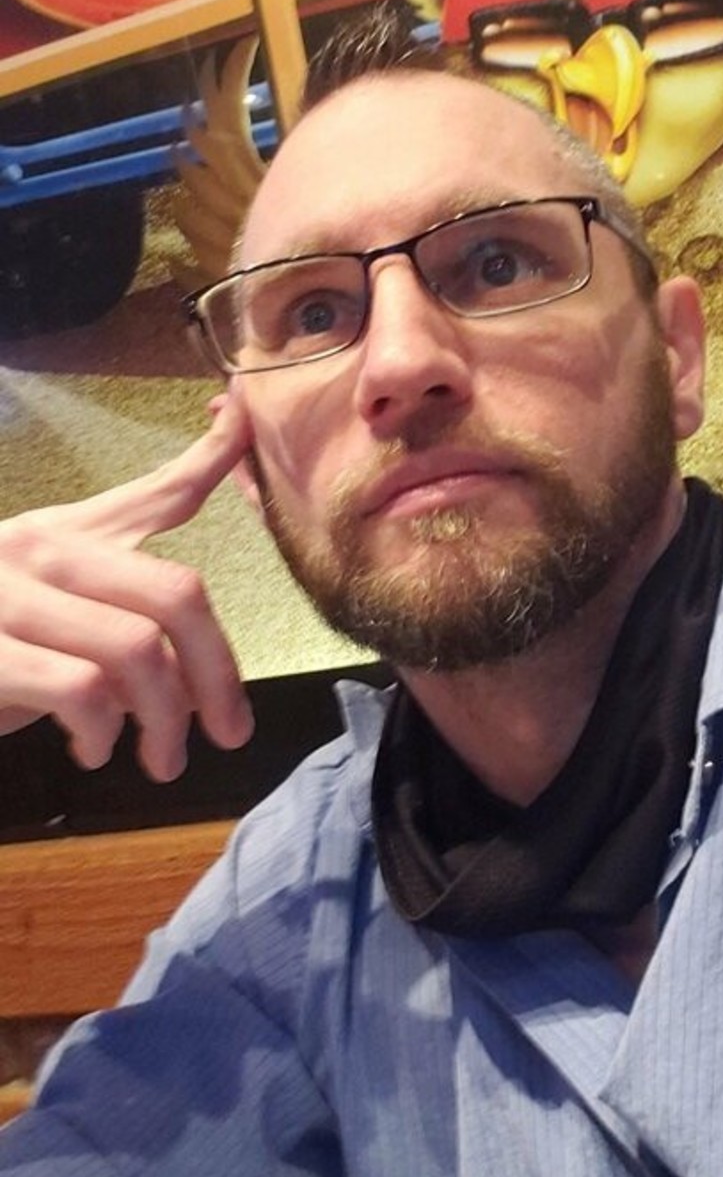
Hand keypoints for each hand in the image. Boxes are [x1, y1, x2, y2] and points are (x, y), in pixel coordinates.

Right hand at [0, 397, 256, 779]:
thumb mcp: (55, 612)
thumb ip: (123, 608)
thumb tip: (196, 653)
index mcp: (67, 536)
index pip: (160, 492)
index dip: (215, 454)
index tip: (244, 419)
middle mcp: (41, 551)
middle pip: (175, 594)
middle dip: (220, 675)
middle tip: (230, 733)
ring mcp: (9, 596)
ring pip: (138, 650)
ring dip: (167, 720)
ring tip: (161, 757)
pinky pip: (82, 689)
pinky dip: (104, 732)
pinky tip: (94, 749)